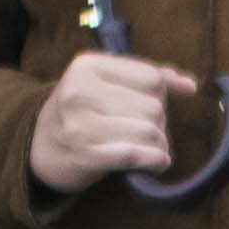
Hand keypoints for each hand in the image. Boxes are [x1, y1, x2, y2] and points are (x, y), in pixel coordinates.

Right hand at [25, 50, 200, 193]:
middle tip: (145, 132)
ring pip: (150, 132)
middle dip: (160, 124)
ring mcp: (80, 123)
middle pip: (154, 107)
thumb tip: (190, 85)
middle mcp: (80, 90)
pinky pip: (137, 155)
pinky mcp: (85, 154)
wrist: (38, 148)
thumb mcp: (106, 84)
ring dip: (159, 146)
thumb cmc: (82, 113)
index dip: (164, 95)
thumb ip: (149, 79)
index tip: (155, 106)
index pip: (151, 78)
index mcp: (87, 65)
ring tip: (150, 149)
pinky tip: (155, 163)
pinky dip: (154, 161)